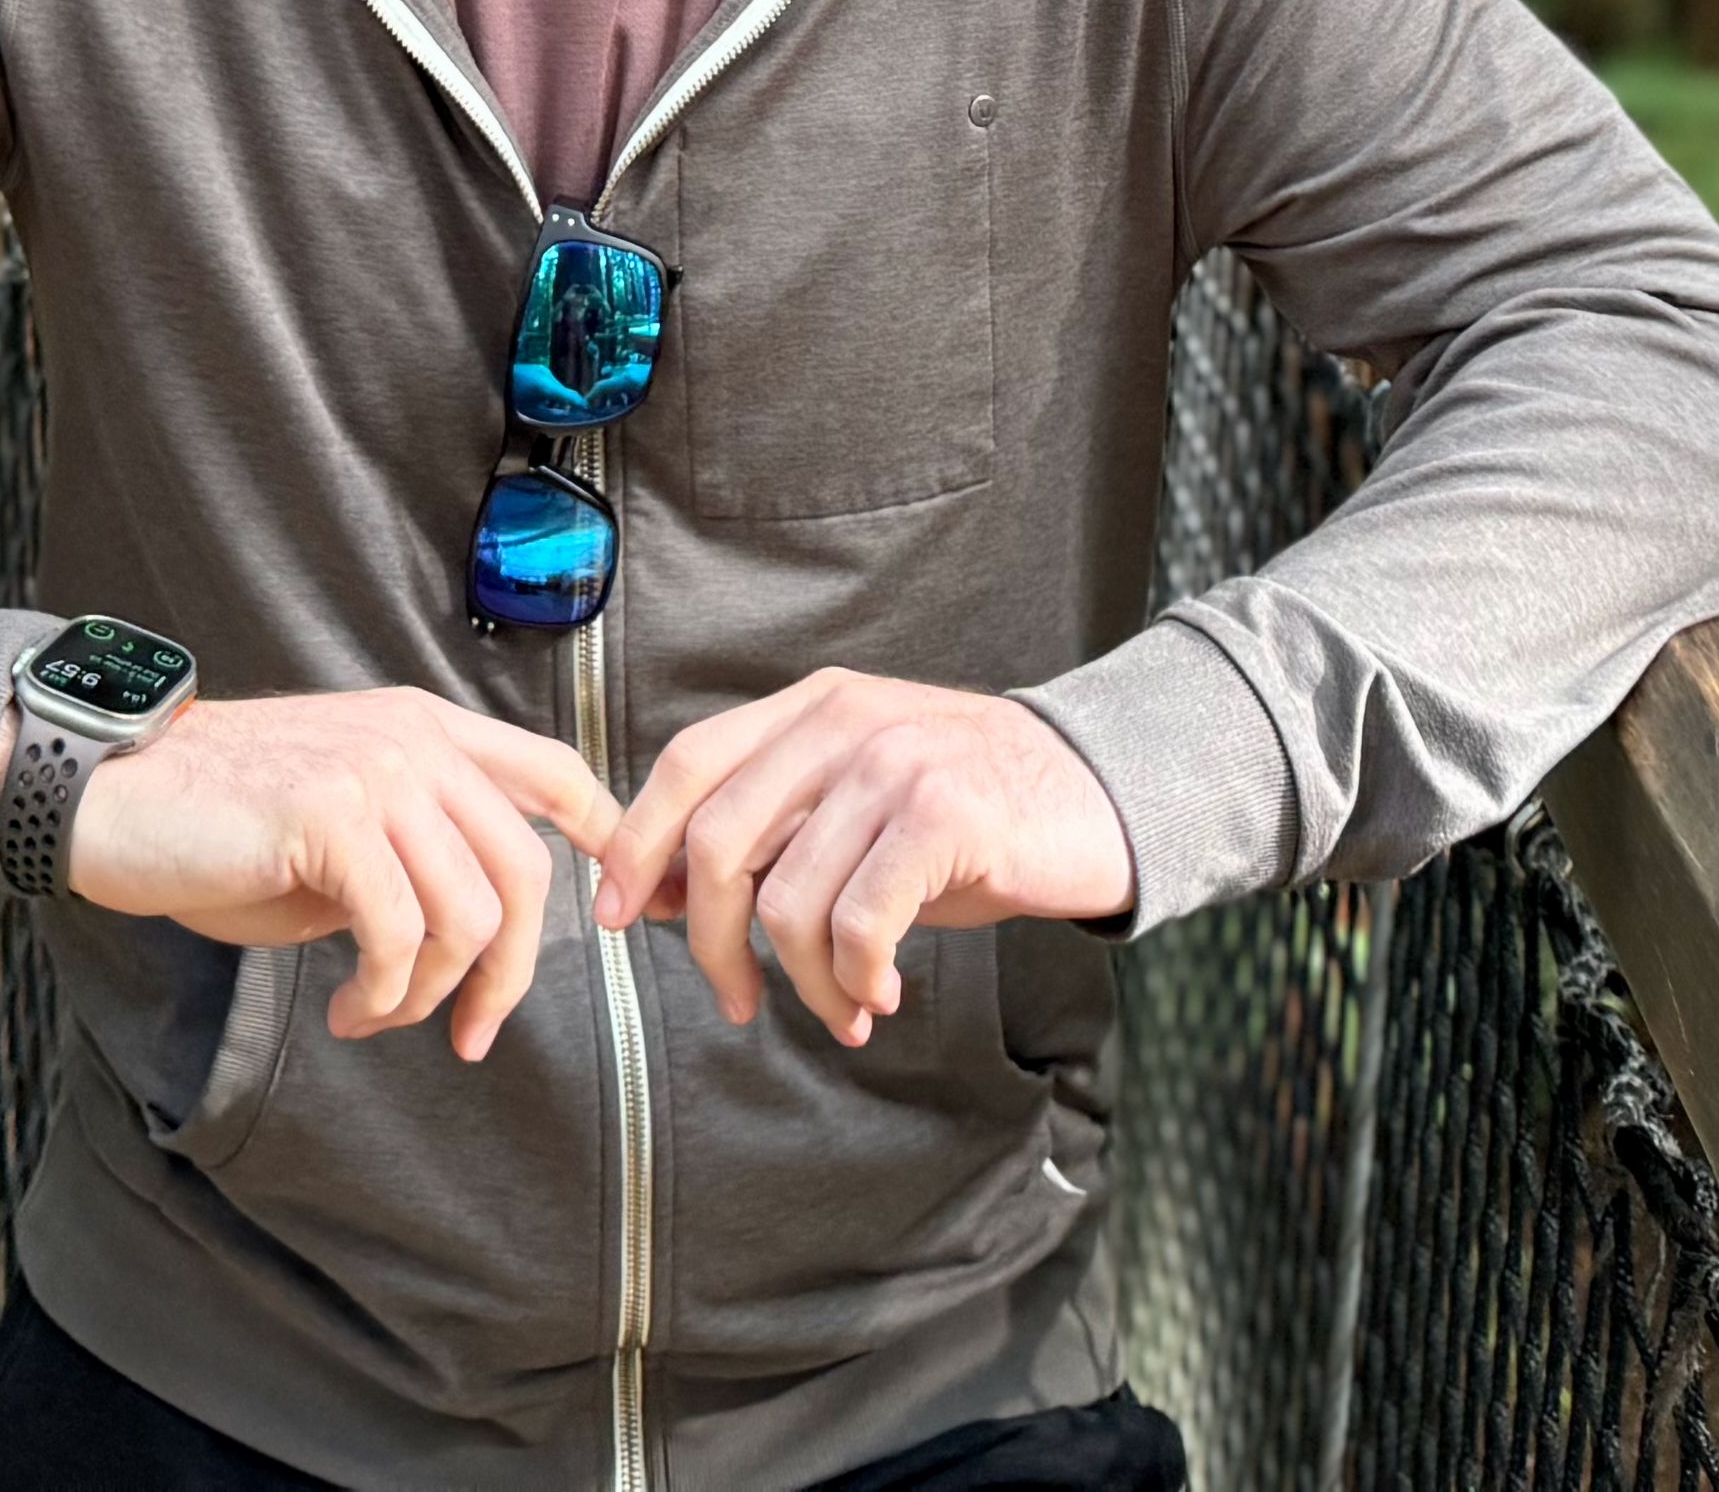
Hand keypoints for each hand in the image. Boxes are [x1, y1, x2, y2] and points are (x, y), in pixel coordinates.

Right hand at [62, 689, 618, 1061]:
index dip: (603, 841)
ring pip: (470, 913)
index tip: (616, 916)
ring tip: (376, 1013)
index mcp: (425, 728)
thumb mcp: (344, 825)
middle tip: (469, 1035)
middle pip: (525, 871)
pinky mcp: (332, 817)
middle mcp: (414, 738)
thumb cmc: (223, 826)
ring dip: (431, 994)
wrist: (117, 800)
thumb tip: (482, 936)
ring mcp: (376, 771)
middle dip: (512, 974)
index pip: (555, 772)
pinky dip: (386, 994)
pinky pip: (402, 934)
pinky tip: (349, 1008)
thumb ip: (417, 851)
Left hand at [595, 671, 1134, 1046]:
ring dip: (800, 982)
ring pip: (787, 898)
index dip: (639, 844)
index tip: (620, 918)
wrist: (1099, 791)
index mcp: (809, 710)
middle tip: (736, 1001)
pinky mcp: (942, 814)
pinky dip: (855, 977)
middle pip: (717, 840)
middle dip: (710, 941)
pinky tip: (879, 992)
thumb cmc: (970, 811)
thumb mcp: (860, 802)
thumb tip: (668, 899)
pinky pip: (859, 920)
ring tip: (841, 1008)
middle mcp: (841, 723)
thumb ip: (777, 832)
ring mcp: (892, 763)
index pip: (687, 765)